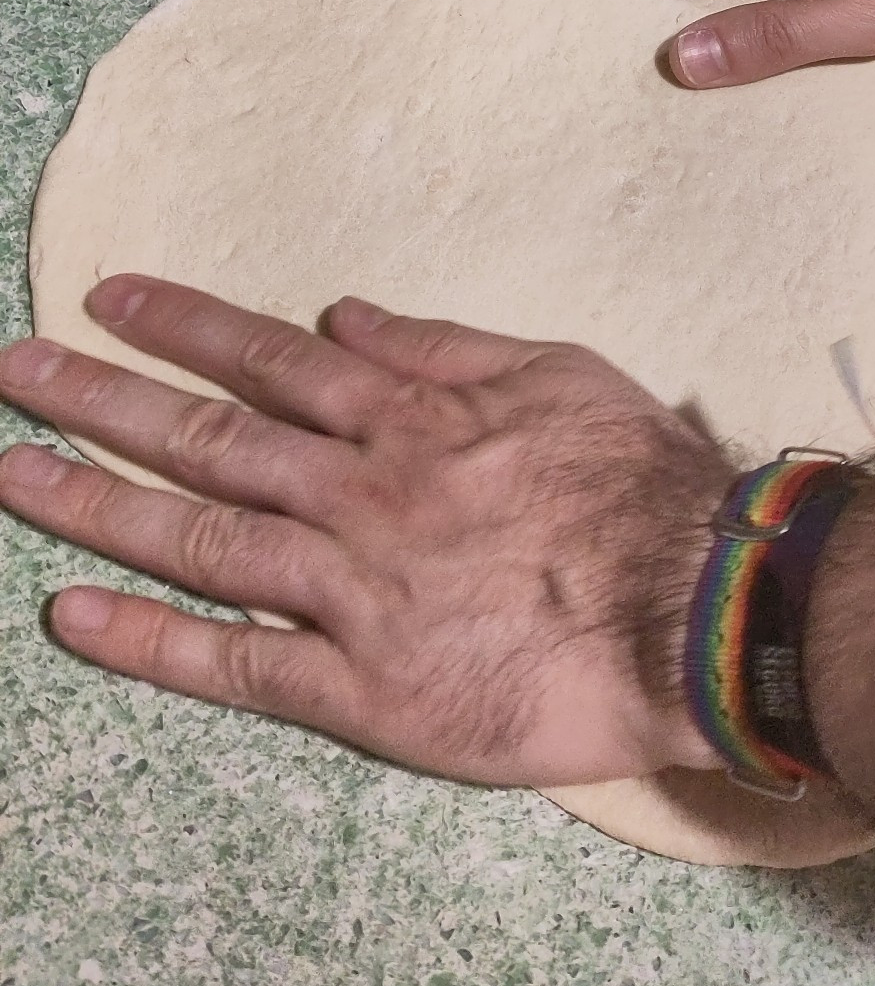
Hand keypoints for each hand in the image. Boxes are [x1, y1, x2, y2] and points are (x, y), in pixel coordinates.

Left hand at [0, 278, 731, 785]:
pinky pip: (236, 662)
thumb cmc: (637, 481)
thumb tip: (343, 317)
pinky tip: (73, 615)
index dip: (182, 327)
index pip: (268, 361)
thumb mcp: (556, 370)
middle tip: (16, 369)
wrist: (694, 603)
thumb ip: (442, 344)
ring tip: (15, 471)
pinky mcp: (364, 687)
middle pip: (205, 439)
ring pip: (198, 539)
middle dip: (101, 398)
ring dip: (95, 501)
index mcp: (406, 417)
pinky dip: (149, 639)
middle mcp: (359, 494)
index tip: (109, 298)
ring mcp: (352, 591)